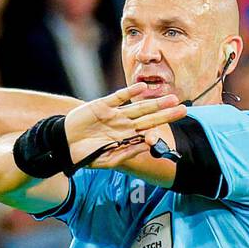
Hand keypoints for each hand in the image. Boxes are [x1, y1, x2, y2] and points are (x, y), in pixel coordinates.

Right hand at [63, 84, 186, 168]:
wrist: (65, 145)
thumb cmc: (86, 155)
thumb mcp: (109, 159)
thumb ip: (128, 152)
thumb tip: (147, 145)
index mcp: (126, 138)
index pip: (148, 132)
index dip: (159, 130)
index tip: (171, 131)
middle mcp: (124, 124)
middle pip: (149, 117)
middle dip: (166, 113)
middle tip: (183, 109)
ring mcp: (114, 114)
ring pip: (138, 107)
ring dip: (154, 102)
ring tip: (171, 98)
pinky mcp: (102, 105)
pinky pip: (119, 97)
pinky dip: (130, 92)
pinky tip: (143, 88)